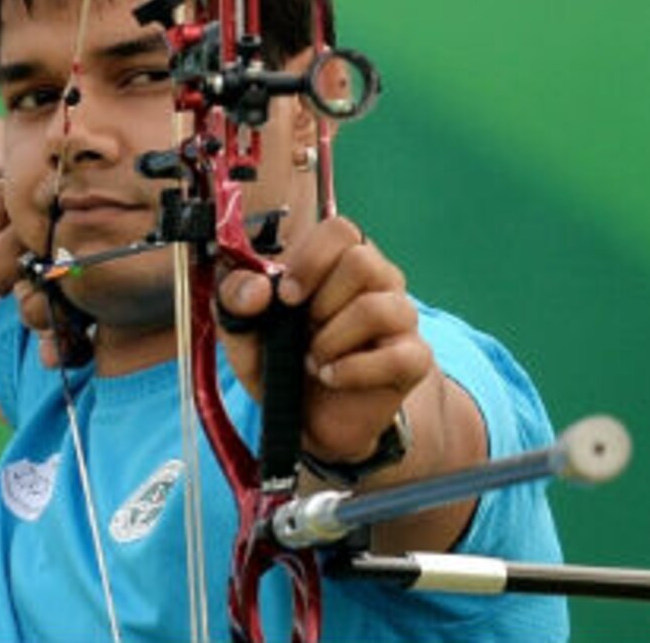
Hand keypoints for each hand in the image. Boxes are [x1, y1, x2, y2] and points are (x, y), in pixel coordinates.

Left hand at [217, 216, 432, 466]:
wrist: (307, 419)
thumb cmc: (282, 361)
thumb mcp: (243, 332)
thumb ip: (236, 301)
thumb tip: (256, 288)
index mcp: (339, 261)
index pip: (340, 230)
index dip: (311, 258)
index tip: (286, 295)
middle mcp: (378, 281)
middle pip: (362, 261)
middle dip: (320, 301)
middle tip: (301, 329)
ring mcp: (400, 319)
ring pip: (377, 308)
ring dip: (332, 338)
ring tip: (312, 359)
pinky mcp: (413, 359)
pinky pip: (397, 355)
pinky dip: (353, 370)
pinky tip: (330, 376)